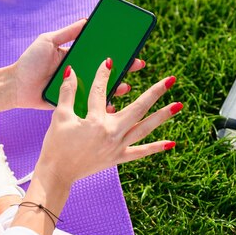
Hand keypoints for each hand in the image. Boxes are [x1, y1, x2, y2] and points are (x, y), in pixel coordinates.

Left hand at [11, 19, 145, 109]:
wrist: (15, 85)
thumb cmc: (30, 62)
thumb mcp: (48, 41)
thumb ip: (67, 32)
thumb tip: (87, 20)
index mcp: (75, 56)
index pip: (99, 51)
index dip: (115, 49)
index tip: (131, 44)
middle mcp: (79, 72)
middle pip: (105, 70)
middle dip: (123, 67)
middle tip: (137, 63)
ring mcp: (77, 89)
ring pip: (101, 89)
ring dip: (117, 86)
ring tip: (126, 85)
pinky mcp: (72, 104)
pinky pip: (90, 105)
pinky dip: (102, 106)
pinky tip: (112, 104)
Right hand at [34, 59, 181, 188]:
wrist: (57, 173)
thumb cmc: (56, 144)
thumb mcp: (60, 116)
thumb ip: (67, 93)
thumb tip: (71, 71)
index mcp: (95, 121)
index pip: (101, 92)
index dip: (103, 75)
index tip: (109, 62)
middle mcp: (111, 133)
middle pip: (138, 108)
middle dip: (155, 92)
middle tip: (170, 80)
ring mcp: (117, 147)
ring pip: (144, 128)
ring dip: (162, 116)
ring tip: (179, 105)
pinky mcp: (118, 158)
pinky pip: (140, 152)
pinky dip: (155, 148)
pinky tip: (171, 143)